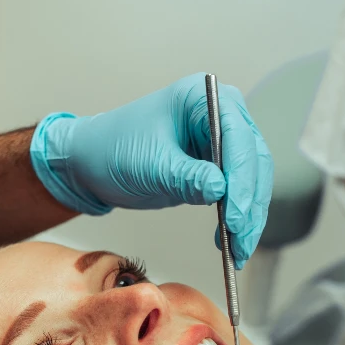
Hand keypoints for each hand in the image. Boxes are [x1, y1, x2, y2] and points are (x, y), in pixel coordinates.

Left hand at [29, 73, 273, 266]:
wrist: (92, 163)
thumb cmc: (113, 150)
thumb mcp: (149, 165)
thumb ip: (186, 176)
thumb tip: (221, 189)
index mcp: (201, 96)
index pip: (237, 136)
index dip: (241, 178)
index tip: (237, 214)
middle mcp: (219, 113)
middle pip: (252, 158)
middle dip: (250, 201)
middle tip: (241, 237)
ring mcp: (221, 139)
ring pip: (252, 179)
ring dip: (250, 215)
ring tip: (239, 249)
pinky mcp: (218, 164)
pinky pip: (239, 191)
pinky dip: (239, 217)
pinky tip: (231, 242)